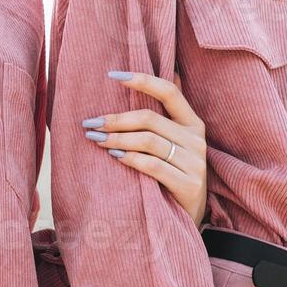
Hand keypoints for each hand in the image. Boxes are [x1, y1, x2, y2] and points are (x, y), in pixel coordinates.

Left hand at [82, 68, 208, 225]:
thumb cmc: (174, 172)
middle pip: (150, 119)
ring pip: (149, 141)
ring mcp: (195, 163)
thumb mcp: (175, 142)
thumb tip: (168, 70)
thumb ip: (168, 112)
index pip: (169, 92)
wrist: (187, 216)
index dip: (142, 80)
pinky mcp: (189, 185)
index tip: (111, 75)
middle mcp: (196, 139)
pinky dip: (129, 159)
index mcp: (193, 123)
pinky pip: (152, 166)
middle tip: (90, 123)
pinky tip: (113, 155)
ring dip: (117, 138)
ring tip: (95, 139)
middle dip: (116, 119)